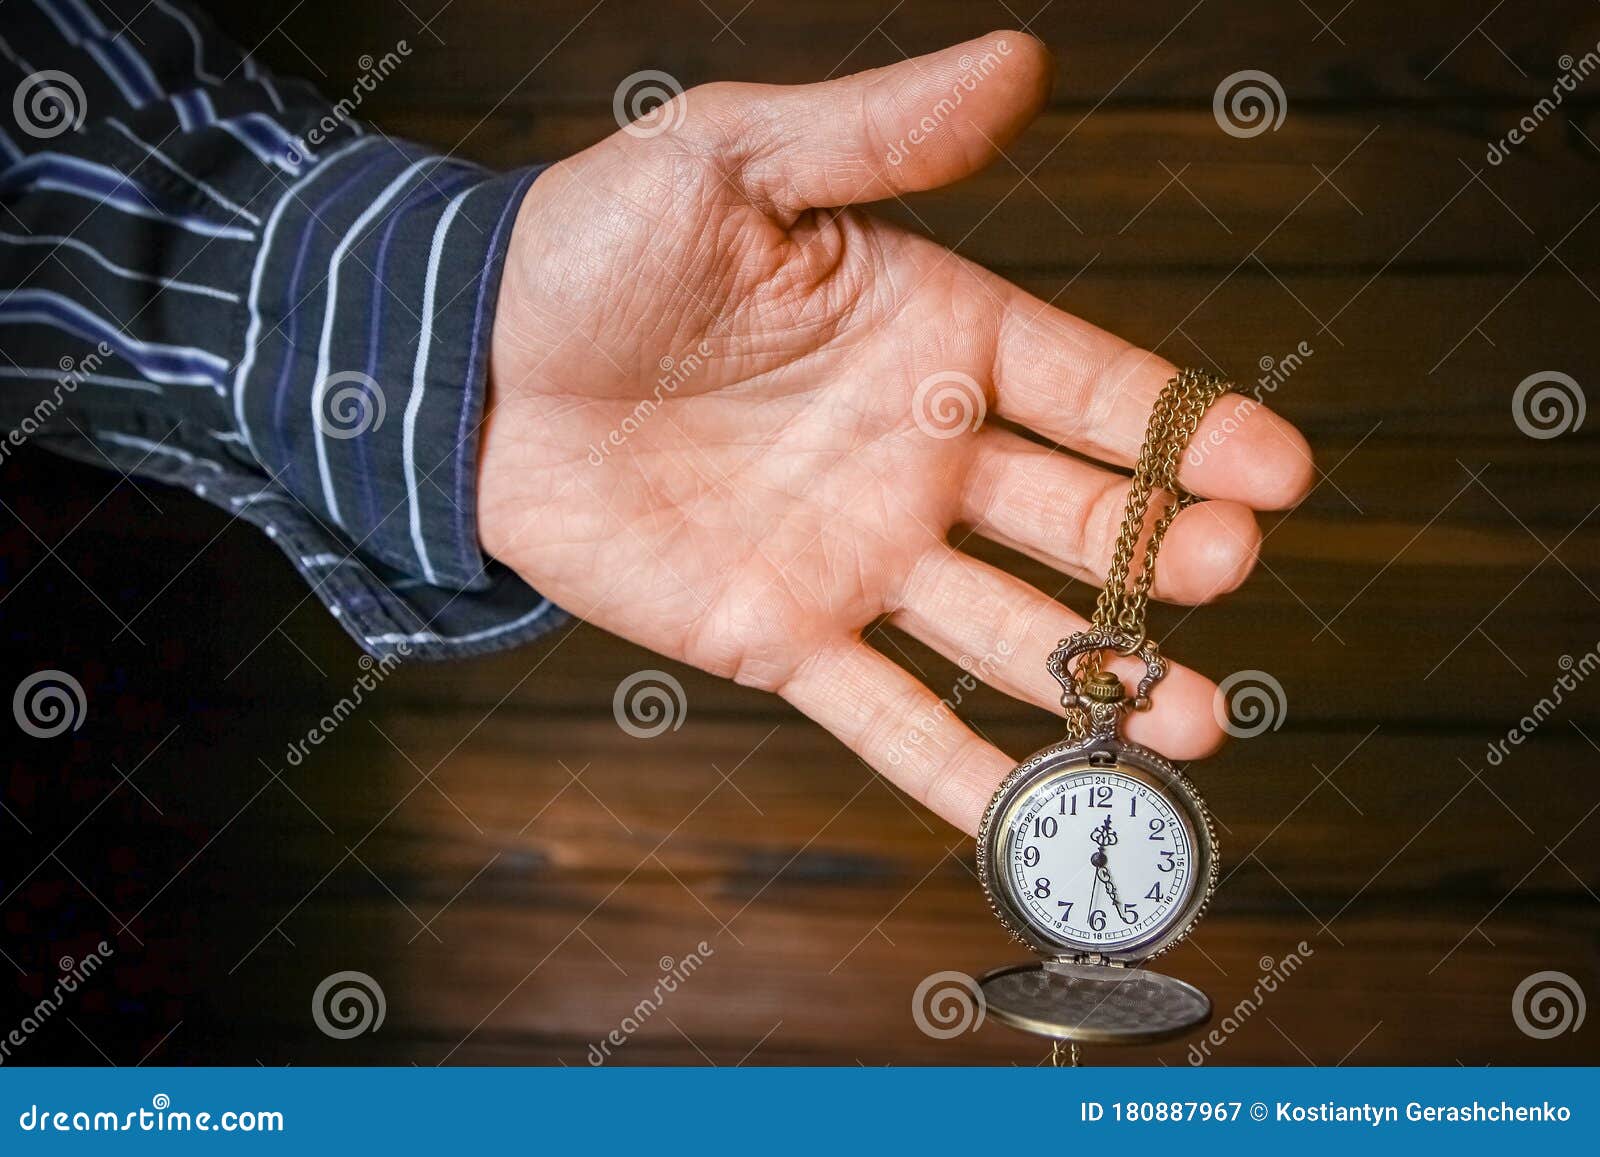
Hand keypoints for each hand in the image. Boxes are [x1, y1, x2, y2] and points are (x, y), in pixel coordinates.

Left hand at [479, 32, 1312, 835]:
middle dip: (1157, 551)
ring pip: (1007, 632)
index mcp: (932, 334)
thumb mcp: (734, 160)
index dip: (1184, 429)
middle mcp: (918, 454)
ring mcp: (860, 556)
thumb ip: (878, 138)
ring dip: (1100, 680)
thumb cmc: (596, 249)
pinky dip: (960, 771)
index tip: (1278, 470)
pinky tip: (1035, 811)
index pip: (1090, 385)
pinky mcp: (787, 636)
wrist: (470, 369)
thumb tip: (1021, 62)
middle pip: (1072, 516)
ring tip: (1188, 726)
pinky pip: (888, 717)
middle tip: (1219, 573)